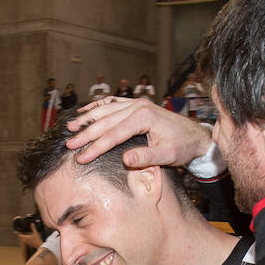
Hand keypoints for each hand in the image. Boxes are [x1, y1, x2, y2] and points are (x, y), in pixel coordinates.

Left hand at [15, 222, 43, 250]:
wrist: (40, 246)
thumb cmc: (37, 240)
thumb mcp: (36, 233)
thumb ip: (33, 228)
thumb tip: (32, 223)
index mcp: (25, 237)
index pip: (19, 234)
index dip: (17, 232)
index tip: (15, 230)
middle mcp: (25, 240)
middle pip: (20, 236)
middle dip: (19, 234)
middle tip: (18, 231)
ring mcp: (26, 242)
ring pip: (22, 239)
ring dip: (22, 236)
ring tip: (22, 233)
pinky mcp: (28, 243)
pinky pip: (25, 240)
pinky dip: (24, 238)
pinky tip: (27, 236)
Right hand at [66, 97, 212, 168]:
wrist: (196, 136)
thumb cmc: (183, 147)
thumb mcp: (168, 156)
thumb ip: (147, 157)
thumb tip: (126, 160)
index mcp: (144, 117)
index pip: (114, 134)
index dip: (96, 147)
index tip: (81, 158)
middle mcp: (138, 106)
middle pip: (106, 121)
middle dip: (86, 134)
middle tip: (69, 145)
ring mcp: (137, 104)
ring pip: (106, 110)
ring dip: (87, 119)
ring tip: (70, 127)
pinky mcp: (137, 106)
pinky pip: (113, 104)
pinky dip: (97, 108)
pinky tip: (85, 112)